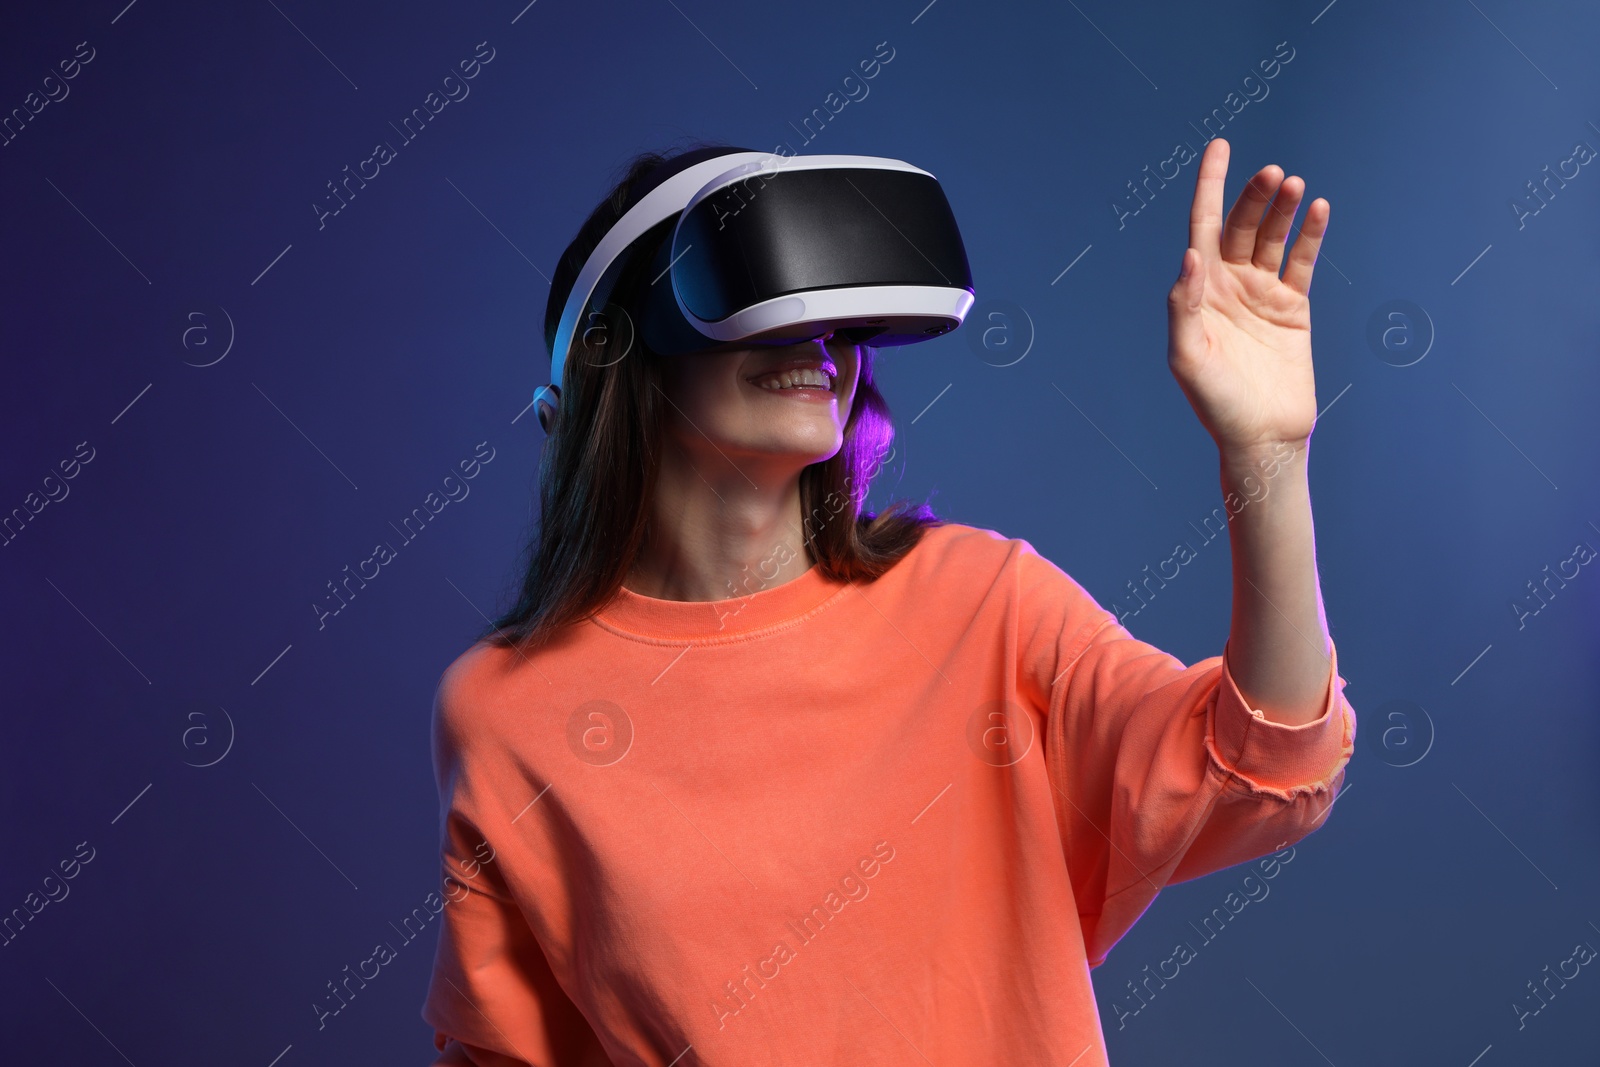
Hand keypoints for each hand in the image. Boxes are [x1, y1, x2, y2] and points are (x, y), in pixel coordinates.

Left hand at [1167, 137, 1330, 456]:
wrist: (1262, 435)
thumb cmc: (1216, 403)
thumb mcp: (1187, 357)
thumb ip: (1185, 305)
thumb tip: (1192, 255)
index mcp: (1199, 291)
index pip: (1202, 227)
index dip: (1209, 186)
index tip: (1219, 146)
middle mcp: (1229, 285)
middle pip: (1240, 226)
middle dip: (1254, 196)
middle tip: (1272, 175)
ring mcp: (1262, 293)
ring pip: (1272, 237)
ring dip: (1282, 208)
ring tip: (1293, 184)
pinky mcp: (1294, 307)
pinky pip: (1303, 261)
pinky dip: (1311, 234)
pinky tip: (1317, 209)